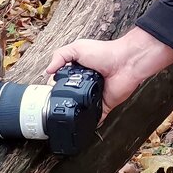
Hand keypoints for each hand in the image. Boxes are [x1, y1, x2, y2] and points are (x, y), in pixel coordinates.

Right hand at [46, 28, 172, 120]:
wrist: (125, 63)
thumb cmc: (105, 52)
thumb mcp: (77, 48)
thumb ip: (60, 55)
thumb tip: (48, 70)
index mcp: (79, 70)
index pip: (63, 79)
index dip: (55, 85)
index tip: (47, 91)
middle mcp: (87, 82)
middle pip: (71, 94)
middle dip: (63, 99)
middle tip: (53, 105)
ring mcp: (95, 95)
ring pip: (81, 106)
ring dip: (74, 110)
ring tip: (64, 115)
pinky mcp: (104, 105)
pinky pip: (96, 117)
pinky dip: (90, 122)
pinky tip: (82, 125)